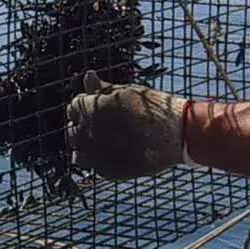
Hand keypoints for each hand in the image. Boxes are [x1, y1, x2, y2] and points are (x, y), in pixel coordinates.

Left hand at [65, 73, 187, 179]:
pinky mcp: (108, 171)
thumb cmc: (154, 109)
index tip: (97, 110)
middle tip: (102, 128)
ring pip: (78, 155)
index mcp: (91, 108)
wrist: (177, 134)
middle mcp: (89, 131)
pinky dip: (100, 163)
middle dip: (83, 128)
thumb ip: (103, 88)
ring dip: (86, 149)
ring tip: (104, 145)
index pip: (73, 107)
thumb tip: (87, 77)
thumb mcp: (128, 92)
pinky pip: (94, 168)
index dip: (85, 108)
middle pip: (72, 131)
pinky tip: (115, 155)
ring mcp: (97, 154)